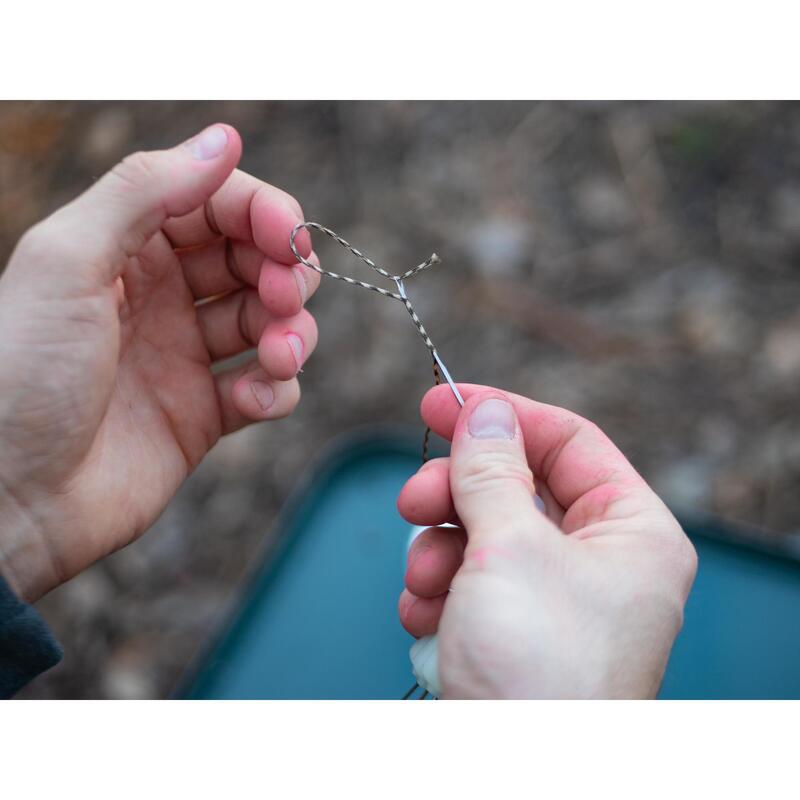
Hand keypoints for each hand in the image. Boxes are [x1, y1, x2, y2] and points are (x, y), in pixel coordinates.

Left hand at [0, 125, 319, 600]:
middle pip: (252, 261)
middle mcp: (160, 296)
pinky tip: (257, 397)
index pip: (216, 205)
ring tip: (280, 351)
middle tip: (283, 294)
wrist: (6, 500)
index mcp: (125, 248)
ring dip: (291, 330)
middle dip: (283, 271)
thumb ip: (146, 191)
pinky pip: (265, 389)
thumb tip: (224, 137)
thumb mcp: (69, 260)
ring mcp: (184, 356)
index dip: (261, 212)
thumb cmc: (19, 375)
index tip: (288, 235)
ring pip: (269, 322)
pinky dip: (277, 387)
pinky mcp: (204, 414)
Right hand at [398, 385, 696, 697]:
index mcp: (630, 533)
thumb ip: (492, 469)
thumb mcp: (511, 548)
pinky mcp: (510, 635)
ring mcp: (551, 602)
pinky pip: (465, 584)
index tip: (442, 401)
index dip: (504, 415)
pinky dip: (437, 595)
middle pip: (515, 487)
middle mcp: (597, 565)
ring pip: (480, 536)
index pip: (569, 441)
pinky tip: (428, 622)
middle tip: (414, 499)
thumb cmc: (541, 675)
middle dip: (457, 494)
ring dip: (438, 553)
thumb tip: (485, 411)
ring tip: (426, 586)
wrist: (513, 789)